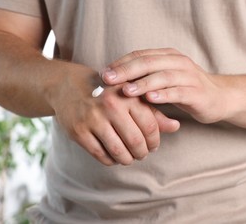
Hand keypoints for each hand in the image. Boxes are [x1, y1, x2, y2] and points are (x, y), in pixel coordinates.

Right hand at [50, 63, 179, 165]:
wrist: (69, 86)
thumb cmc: (108, 92)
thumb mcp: (131, 97)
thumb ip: (154, 112)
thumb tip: (176, 126)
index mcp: (127, 95)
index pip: (150, 126)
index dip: (155, 140)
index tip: (154, 145)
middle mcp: (110, 106)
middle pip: (136, 141)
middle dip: (142, 152)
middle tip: (143, 153)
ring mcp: (92, 119)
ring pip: (118, 151)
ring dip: (128, 159)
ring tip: (130, 157)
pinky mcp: (78, 132)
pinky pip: (100, 154)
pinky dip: (111, 160)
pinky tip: (114, 156)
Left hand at [101, 48, 226, 123]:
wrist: (220, 97)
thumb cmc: (185, 89)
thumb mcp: (164, 80)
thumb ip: (144, 78)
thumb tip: (114, 83)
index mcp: (168, 56)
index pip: (140, 55)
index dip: (120, 63)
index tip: (103, 74)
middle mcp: (178, 62)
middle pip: (149, 62)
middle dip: (126, 71)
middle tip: (108, 80)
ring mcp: (189, 76)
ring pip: (163, 76)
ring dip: (143, 83)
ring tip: (126, 91)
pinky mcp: (197, 92)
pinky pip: (179, 92)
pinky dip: (164, 94)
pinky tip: (151, 99)